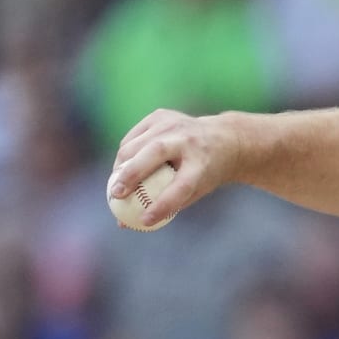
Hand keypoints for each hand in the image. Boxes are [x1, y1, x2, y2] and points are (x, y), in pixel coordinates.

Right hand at [109, 110, 242, 226]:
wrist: (224, 139)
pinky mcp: (160, 116)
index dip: (162, 205)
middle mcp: (189, 139)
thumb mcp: (196, 191)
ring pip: (137, 144)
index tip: (143, 220)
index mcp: (203, 162)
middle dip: (130, 174)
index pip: (182, 186)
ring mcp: (174, 123)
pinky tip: (125, 165)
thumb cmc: (205, 173)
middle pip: (156, 153)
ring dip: (120, 166)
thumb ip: (163, 206)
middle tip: (115, 194)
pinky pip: (133, 137)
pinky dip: (125, 153)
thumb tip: (123, 223)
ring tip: (117, 184)